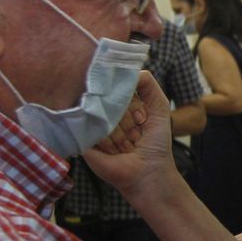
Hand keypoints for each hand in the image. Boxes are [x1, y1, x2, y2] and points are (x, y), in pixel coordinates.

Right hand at [83, 72, 175, 197]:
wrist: (148, 172)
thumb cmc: (155, 142)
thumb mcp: (159, 107)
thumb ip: (148, 84)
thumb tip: (130, 68)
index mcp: (118, 105)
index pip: (118, 89)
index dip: (134, 104)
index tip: (143, 119)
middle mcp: (103, 113)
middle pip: (108, 100)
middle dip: (128, 119)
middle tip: (137, 133)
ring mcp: (91, 126)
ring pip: (100, 114)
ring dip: (120, 133)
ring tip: (129, 145)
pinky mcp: (82, 141)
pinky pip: (90, 128)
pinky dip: (108, 139)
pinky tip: (117, 150)